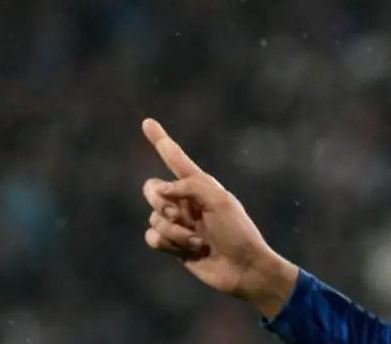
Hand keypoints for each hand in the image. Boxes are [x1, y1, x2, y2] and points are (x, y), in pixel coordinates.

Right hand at [141, 118, 298, 316]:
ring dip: (174, 230)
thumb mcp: (220, 201)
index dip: (161, 140)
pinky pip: (152, 237)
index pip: (176, 158)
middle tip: (180, 214)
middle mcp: (186, 200)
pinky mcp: (173, 244)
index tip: (147, 122)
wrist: (243, 267)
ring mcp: (179, 222)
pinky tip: (188, 250)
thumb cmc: (238, 232)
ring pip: (153, 217)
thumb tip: (160, 190)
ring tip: (198, 240)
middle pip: (152, 189)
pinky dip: (167, 243)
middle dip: (160, 202)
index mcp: (201, 185)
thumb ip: (189, 186)